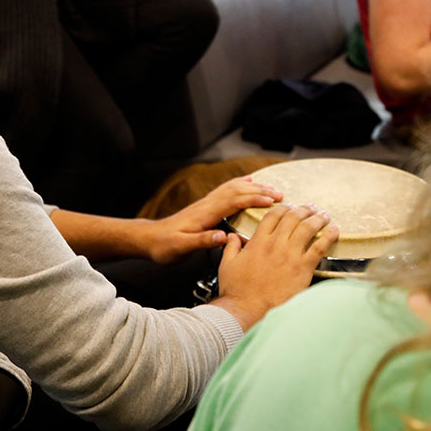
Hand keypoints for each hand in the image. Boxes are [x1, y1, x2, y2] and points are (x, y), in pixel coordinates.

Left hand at [137, 176, 282, 264]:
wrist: (150, 239)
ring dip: (253, 186)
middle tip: (280, 194)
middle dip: (260, 190)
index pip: (234, 201)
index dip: (254, 199)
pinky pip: (225, 190)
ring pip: (233, 188)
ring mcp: (206, 204)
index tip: (272, 201)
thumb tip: (224, 237)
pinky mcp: (205, 206)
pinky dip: (239, 184)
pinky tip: (247, 182)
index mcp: (205, 214)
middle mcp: (207, 205)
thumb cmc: (165, 246)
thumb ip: (202, 241)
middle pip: (237, 191)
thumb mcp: (182, 248)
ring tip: (271, 188)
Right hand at [212, 204, 337, 330]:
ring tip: (324, 215)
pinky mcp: (303, 268)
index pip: (273, 216)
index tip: (289, 206)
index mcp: (258, 241)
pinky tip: (334, 230)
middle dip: (303, 209)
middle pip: (293, 217)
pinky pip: (319, 247)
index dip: (282, 208)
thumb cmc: (237, 291)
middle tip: (311, 207)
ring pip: (308, 228)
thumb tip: (231, 237)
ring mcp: (291, 255)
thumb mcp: (227, 265)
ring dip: (317, 218)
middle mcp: (276, 244)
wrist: (249, 309)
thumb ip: (230, 248)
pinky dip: (328, 237)